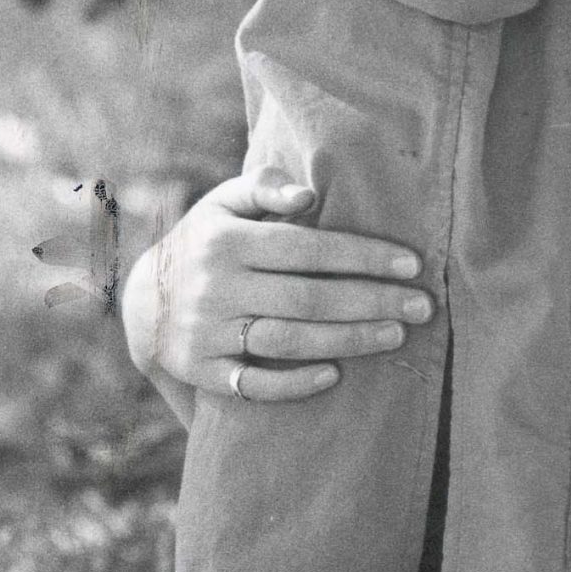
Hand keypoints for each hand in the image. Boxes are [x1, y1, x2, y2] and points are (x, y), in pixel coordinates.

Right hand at [122, 175, 430, 406]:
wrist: (147, 301)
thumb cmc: (209, 243)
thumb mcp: (225, 204)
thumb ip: (264, 187)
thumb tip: (308, 196)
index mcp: (227, 241)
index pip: (309, 248)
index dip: (364, 256)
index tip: (413, 265)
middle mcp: (216, 287)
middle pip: (308, 297)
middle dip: (372, 302)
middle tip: (423, 308)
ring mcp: (207, 333)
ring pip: (288, 340)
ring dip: (347, 341)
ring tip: (395, 336)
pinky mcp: (204, 371)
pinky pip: (254, 384)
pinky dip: (295, 383)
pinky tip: (336, 375)